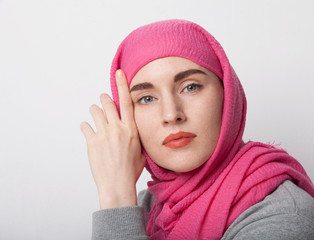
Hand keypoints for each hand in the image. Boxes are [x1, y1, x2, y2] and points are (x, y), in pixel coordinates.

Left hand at [80, 70, 144, 208]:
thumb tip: (131, 129)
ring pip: (95, 111)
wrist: (117, 184)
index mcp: (131, 129)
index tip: (119, 73)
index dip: (123, 85)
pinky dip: (86, 127)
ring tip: (96, 116)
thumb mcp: (141, 151)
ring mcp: (103, 134)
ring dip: (95, 111)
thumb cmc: (131, 170)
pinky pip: (85, 126)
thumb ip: (135, 136)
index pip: (127, 102)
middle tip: (103, 99)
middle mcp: (117, 128)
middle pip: (107, 103)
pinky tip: (88, 131)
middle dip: (104, 99)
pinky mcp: (91, 142)